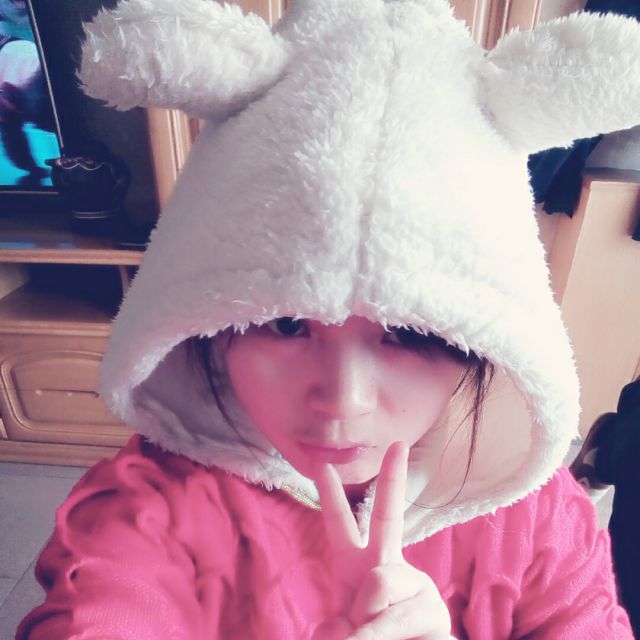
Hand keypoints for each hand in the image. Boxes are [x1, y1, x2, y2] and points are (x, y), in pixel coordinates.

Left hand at [311, 441, 454, 639]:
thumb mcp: (345, 634)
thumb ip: (337, 627)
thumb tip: (348, 626)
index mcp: (360, 568)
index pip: (341, 527)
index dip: (330, 496)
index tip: (321, 464)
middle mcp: (390, 568)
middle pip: (387, 517)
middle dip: (392, 479)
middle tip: (398, 444)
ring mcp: (417, 586)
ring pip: (378, 581)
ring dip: (366, 624)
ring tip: (370, 639)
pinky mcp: (436, 612)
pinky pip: (396, 617)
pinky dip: (378, 636)